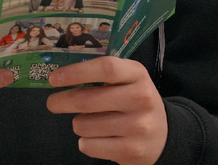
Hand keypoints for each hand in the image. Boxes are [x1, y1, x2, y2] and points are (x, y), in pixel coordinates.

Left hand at [46, 57, 166, 164]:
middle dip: (62, 101)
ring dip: (79, 124)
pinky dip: (86, 142)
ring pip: (84, 125)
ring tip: (91, 123)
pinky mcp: (130, 150)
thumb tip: (61, 76)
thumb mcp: (129, 82)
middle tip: (53, 103)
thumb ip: (103, 76)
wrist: (164, 136)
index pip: (106, 68)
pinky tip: (99, 138)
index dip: (76, 72)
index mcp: (138, 74)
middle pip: (88, 100)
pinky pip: (89, 145)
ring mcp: (137, 126)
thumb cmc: (135, 103)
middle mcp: (141, 98)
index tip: (54, 78)